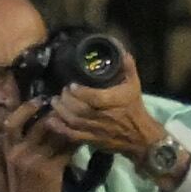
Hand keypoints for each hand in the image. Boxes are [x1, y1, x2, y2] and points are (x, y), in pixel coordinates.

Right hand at [0, 98, 74, 191]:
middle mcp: (19, 152)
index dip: (26, 108)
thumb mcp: (17, 163)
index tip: (41, 98)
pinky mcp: (50, 170)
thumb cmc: (24, 187)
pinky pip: (65, 150)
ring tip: (80, 117)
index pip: (12, 122)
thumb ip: (25, 145)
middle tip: (69, 103)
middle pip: (39, 124)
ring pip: (55, 135)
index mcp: (9, 149)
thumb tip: (43, 121)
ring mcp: (34, 161)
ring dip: (68, 125)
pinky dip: (75, 143)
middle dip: (55, 112)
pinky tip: (83, 138)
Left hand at [47, 64, 163, 159]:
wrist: (139, 137)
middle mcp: (103, 116)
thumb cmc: (134, 108)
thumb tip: (122, 51)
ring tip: (54, 102)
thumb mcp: (134, 85)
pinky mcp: (91, 140)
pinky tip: (51, 120)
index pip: (93, 97)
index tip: (71, 85)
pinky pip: (73, 135)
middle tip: (61, 92)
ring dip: (61, 111)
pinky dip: (60, 128)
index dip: (80, 92)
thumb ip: (128, 67)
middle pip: (80, 109)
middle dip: (67, 100)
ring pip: (74, 121)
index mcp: (113, 102)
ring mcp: (96, 129)